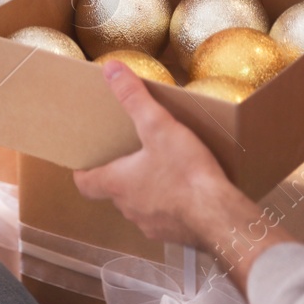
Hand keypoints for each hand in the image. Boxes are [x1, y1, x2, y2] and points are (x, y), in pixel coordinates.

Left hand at [73, 60, 289, 287]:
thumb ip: (134, 97)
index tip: (87, 161)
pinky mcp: (175, 234)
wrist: (220, 217)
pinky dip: (169, 205)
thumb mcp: (158, 126)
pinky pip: (164, 219)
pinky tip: (186, 192)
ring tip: (160, 170)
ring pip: (139, 206)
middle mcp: (129, 208)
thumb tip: (110, 69)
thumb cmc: (185, 173)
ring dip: (145, 190)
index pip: (85, 183)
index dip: (83, 171)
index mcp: (118, 184)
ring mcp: (151, 225)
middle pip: (113, 192)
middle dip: (120, 175)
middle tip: (128, 155)